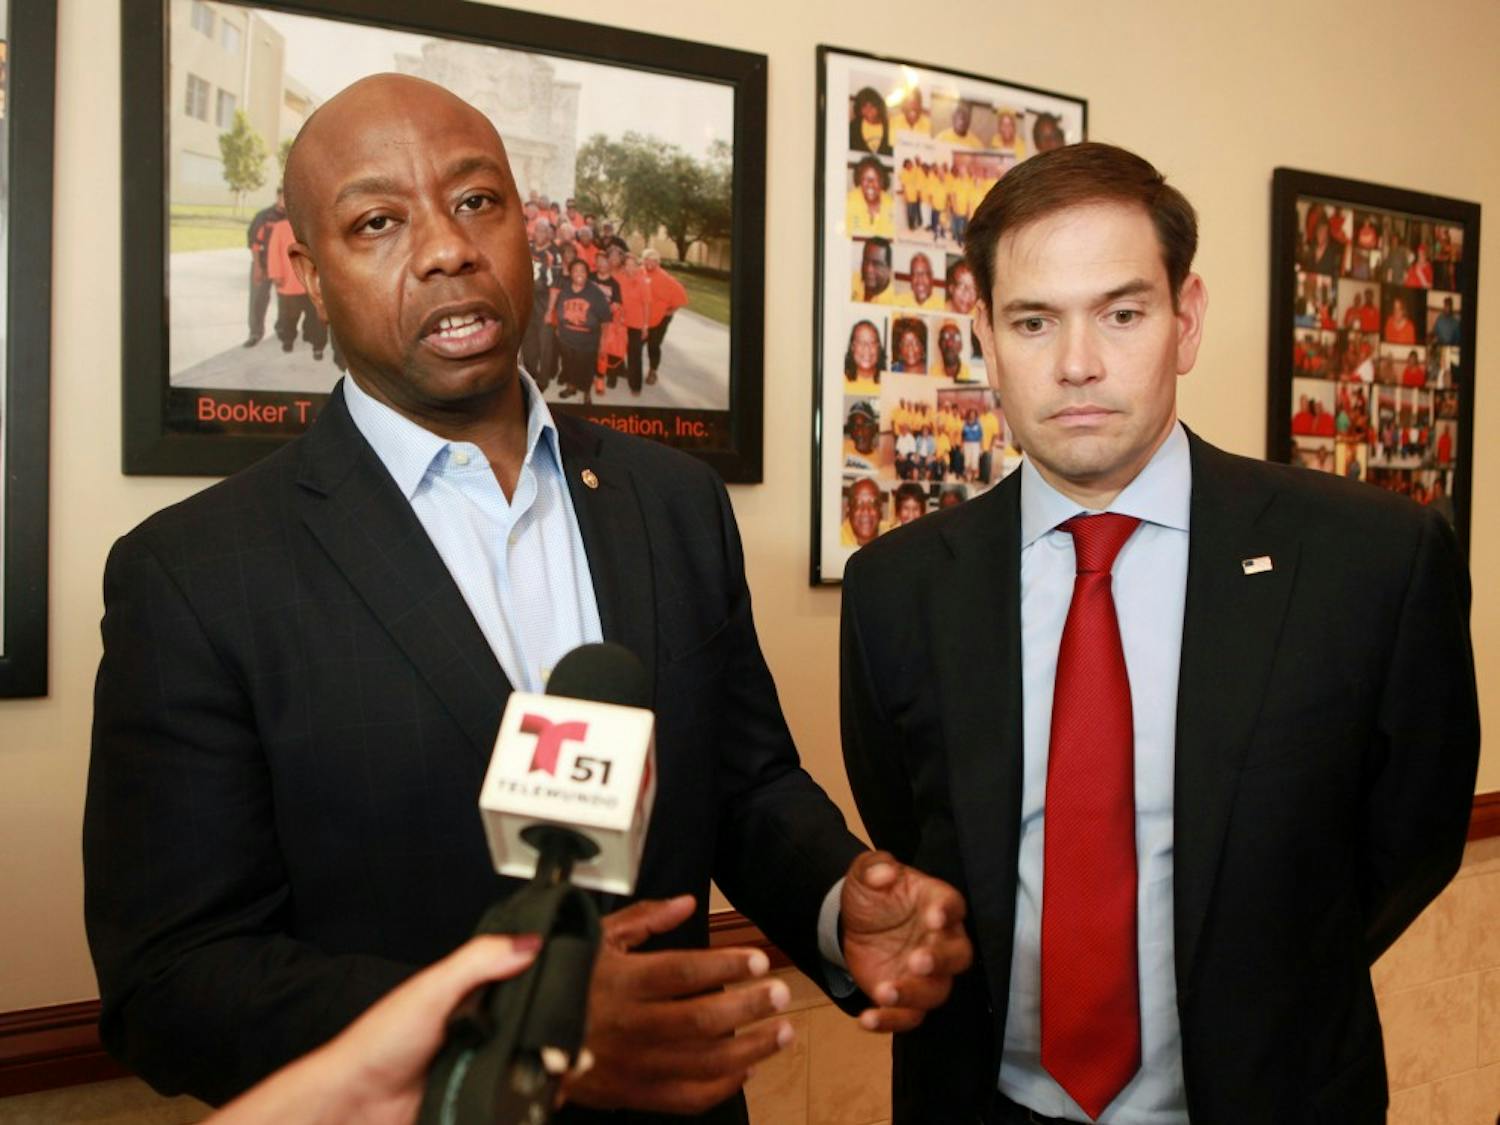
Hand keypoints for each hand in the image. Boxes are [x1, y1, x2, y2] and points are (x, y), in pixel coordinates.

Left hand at [209, 934, 539, 1124]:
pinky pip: (513, 1101)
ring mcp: (481, 1068)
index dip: (554, 992)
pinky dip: (528, 1102)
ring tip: (559, 1075)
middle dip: (560, 1041)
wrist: (355, 1103)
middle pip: (536, 1031)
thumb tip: (530, 941)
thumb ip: (479, 962)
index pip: (526, 985)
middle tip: (570, 1051)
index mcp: (473, 996)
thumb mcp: (432, 989)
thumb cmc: (379, 1042)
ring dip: (549, 1074)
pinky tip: (538, 1100)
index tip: (576, 1000)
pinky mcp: (478, 1100)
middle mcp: (481, 1031)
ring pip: (531, 1069)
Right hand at [562, 895, 794, 1114]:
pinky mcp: (630, 1094)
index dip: (725, 965)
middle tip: (781, 993)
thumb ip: (643, 920)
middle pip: (701, 1019)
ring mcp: (631, 1065)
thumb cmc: (562, 979)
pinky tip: (748, 1067)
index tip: (758, 960)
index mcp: (619, 981)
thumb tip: (686, 903)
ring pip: (703, 1062)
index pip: (682, 972)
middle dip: (749, 1006)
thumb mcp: (595, 938)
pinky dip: (723, 1085)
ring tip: (782, 1030)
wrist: (518, 1038)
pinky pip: (686, 1097)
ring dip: (751, 1048)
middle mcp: (628, 1025)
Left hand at [840, 851, 972, 1031]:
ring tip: (884, 991)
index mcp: (935, 903)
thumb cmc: (872, 894)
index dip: (947, 911)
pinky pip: (909, 1016)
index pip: (952, 906)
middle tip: (917, 961)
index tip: (935, 916)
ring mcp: (927, 973)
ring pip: (937, 991)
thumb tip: (884, 873)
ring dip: (914, 994)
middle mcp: (940, 940)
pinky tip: (867, 1018)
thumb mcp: (865, 873)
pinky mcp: (909, 997)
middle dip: (940, 960)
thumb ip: (874, 868)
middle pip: (958, 955)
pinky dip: (890, 1021)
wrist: (853, 923)